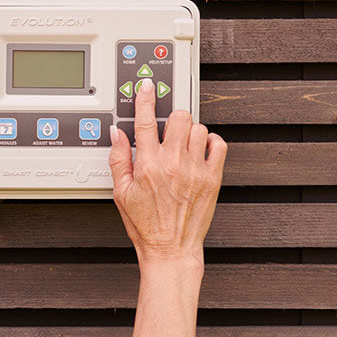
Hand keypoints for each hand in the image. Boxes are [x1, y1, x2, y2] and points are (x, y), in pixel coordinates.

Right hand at [107, 78, 225, 262]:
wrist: (171, 249)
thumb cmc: (146, 226)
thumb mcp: (121, 193)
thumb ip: (118, 160)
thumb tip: (117, 134)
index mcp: (147, 166)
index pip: (145, 122)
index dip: (145, 99)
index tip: (147, 87)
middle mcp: (172, 164)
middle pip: (177, 117)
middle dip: (171, 117)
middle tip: (167, 128)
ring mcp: (195, 170)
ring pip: (198, 128)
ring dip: (189, 130)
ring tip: (182, 143)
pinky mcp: (213, 178)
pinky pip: (219, 145)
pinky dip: (211, 142)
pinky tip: (201, 150)